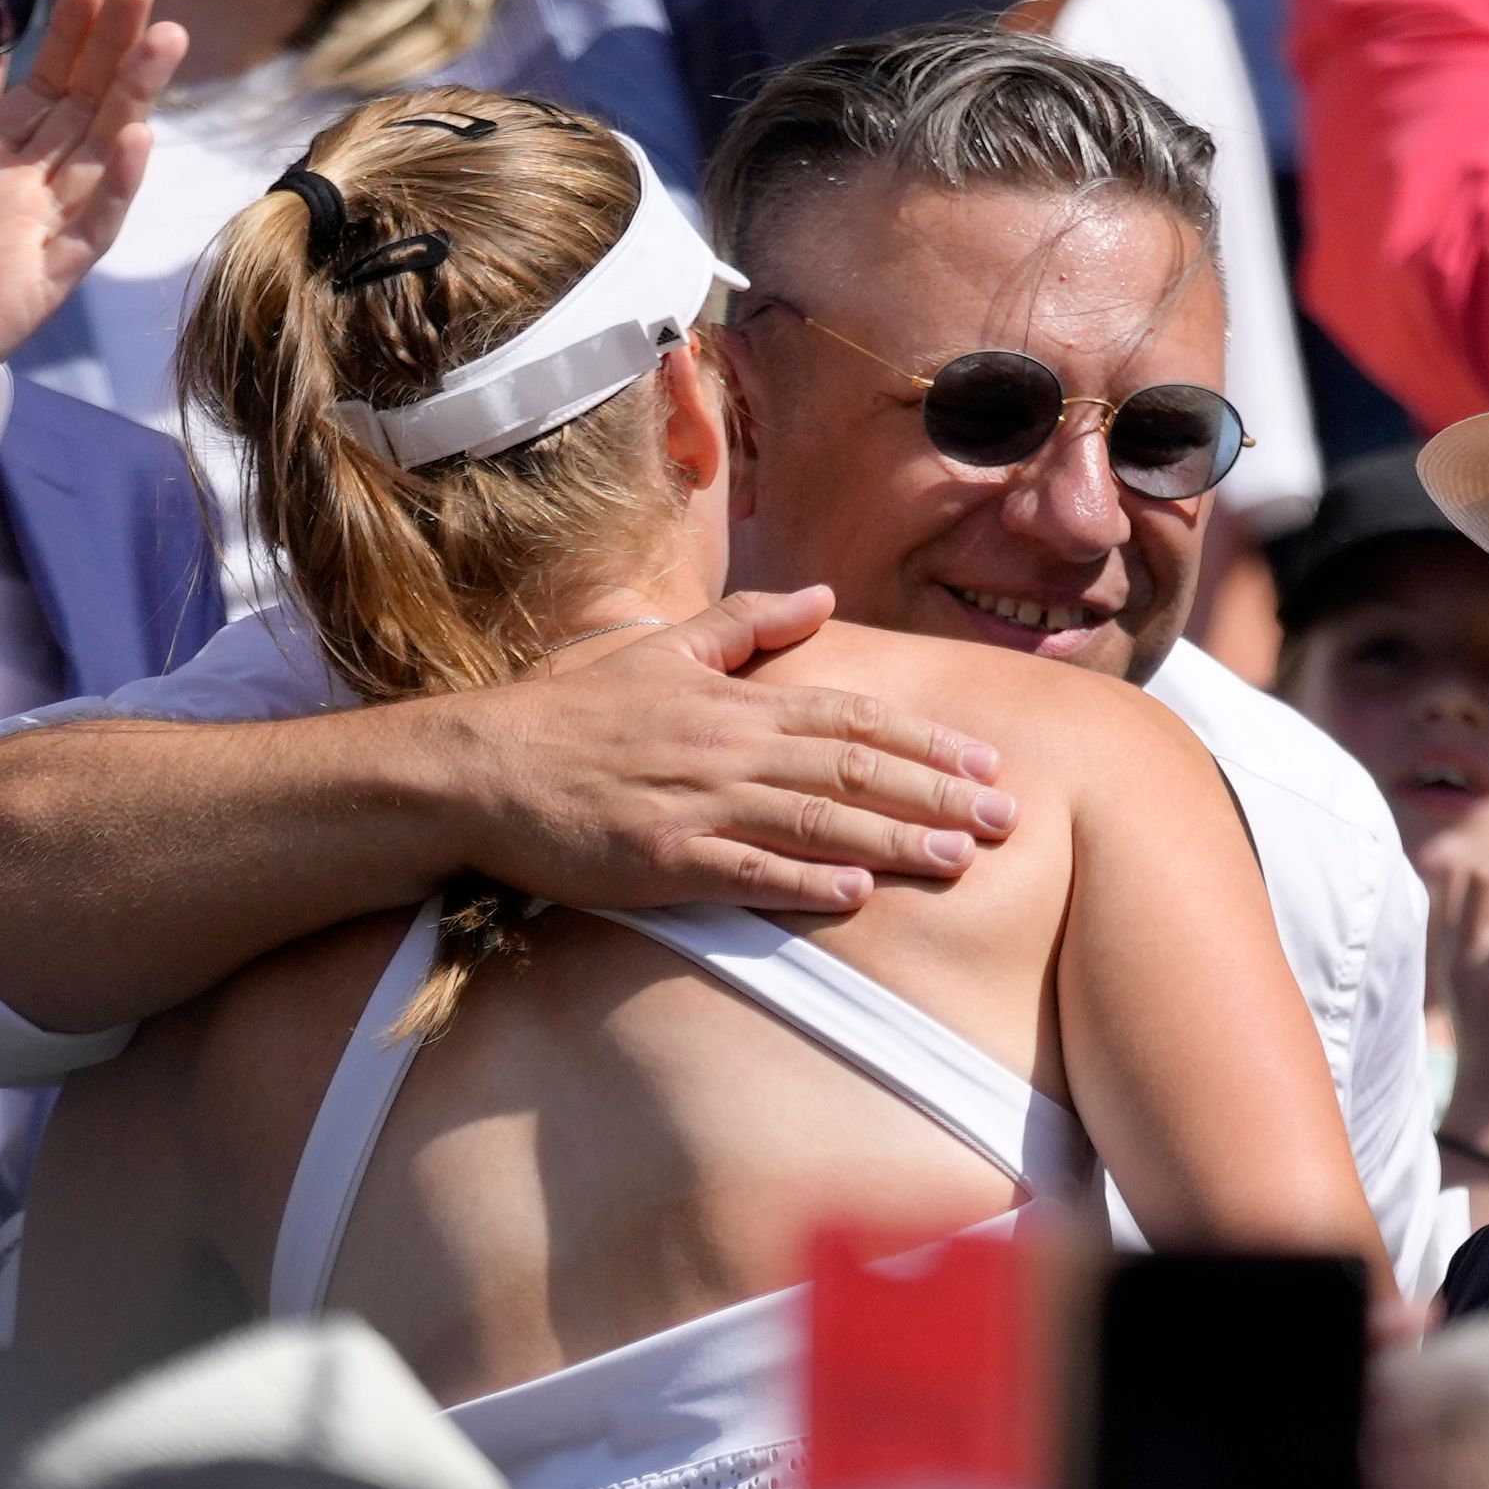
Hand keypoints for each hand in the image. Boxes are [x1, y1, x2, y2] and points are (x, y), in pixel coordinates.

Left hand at [0, 0, 182, 462]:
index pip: (37, 87)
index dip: (68, 36)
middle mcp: (10, 196)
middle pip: (80, 109)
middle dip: (113, 48)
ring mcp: (30, 241)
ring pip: (99, 157)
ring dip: (131, 99)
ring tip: (162, 37)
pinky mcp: (35, 289)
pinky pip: (87, 233)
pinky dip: (115, 188)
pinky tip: (134, 138)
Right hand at [414, 587, 1023, 910]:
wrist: (481, 767)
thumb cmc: (573, 713)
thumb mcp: (663, 650)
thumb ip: (748, 625)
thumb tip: (825, 596)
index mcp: (736, 704)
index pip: (852, 718)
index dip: (926, 740)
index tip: (987, 759)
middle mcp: (728, 750)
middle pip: (853, 769)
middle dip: (937, 793)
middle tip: (1007, 817)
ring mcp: (697, 806)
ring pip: (815, 820)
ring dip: (894, 838)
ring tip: (959, 857)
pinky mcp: (661, 862)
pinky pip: (745, 873)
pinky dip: (803, 881)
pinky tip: (854, 892)